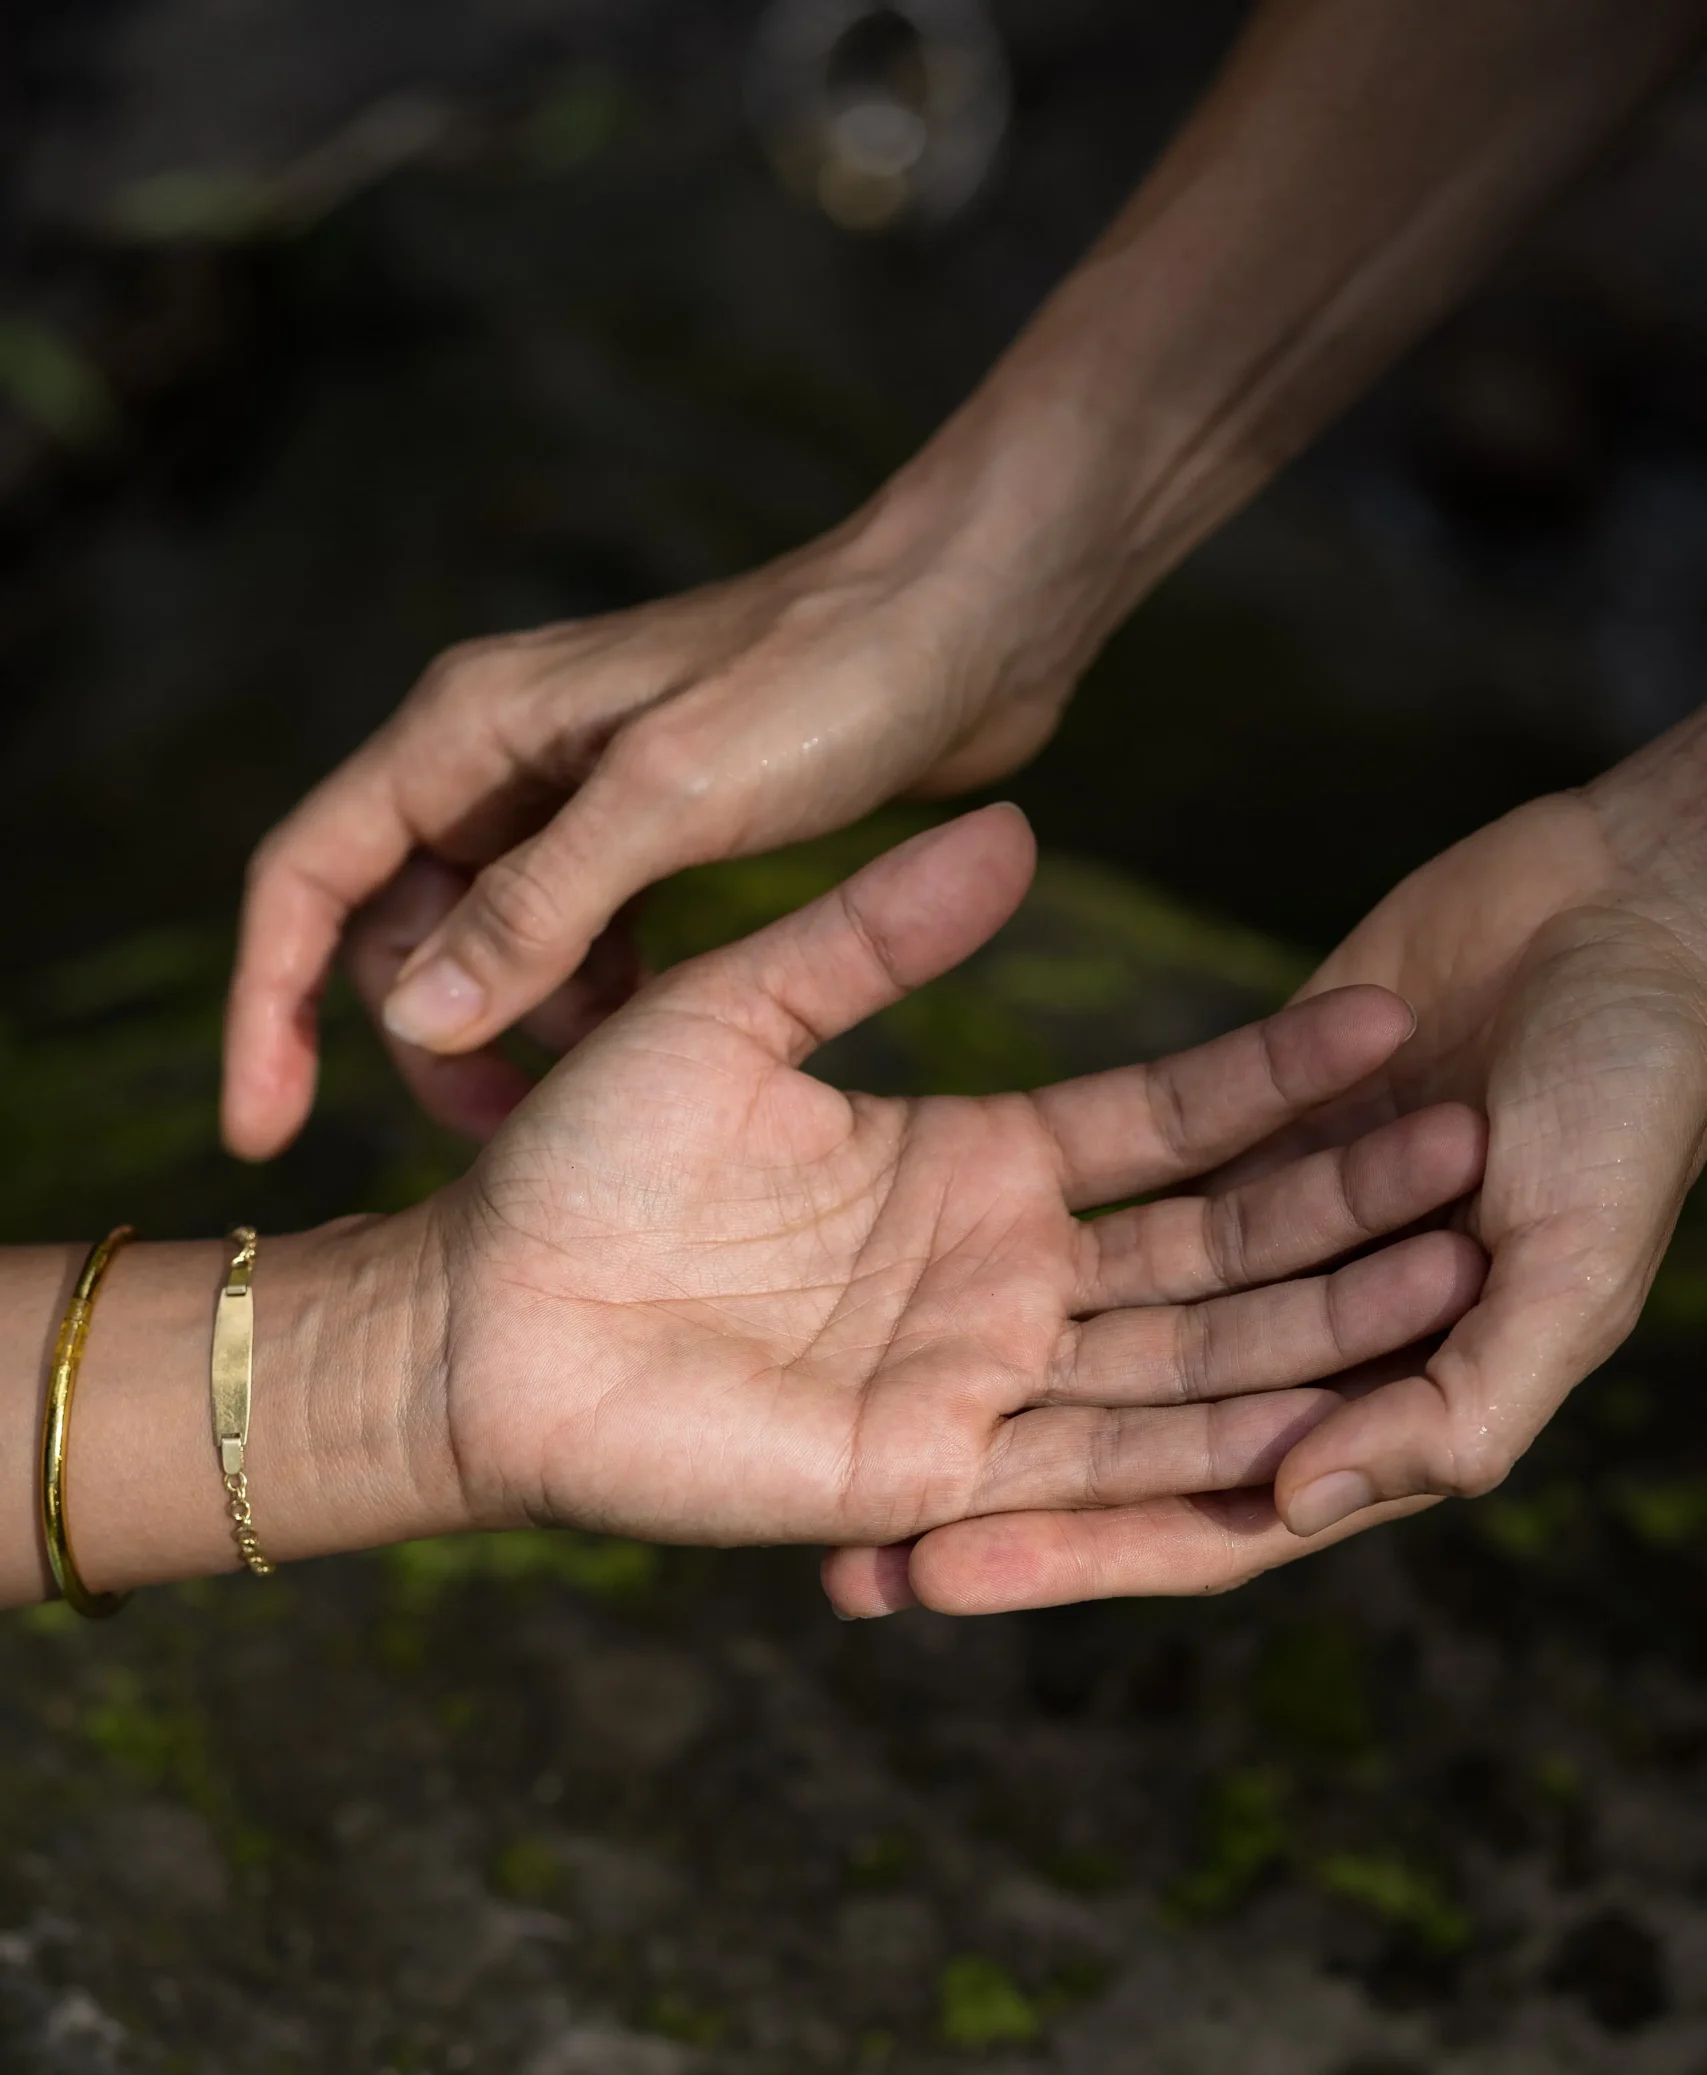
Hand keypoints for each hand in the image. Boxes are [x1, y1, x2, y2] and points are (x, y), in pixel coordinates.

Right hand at [221, 433, 1124, 1162]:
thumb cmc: (832, 679)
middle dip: (422, 1036)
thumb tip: (414, 1014)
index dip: (269, 1007)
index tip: (261, 1130)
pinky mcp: (645, 830)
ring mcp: (571, 796)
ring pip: (485, 944)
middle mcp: (498, 758)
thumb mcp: (673, 798)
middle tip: (497, 1137)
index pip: (308, 876)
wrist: (972, 618)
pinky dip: (588, 1002)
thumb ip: (540, 906)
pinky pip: (572, 941)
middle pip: (390, 925)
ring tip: (594, 1096)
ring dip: (515, 1029)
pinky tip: (654, 1038)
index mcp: (468, 730)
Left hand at [421, 807, 1486, 1558]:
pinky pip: (1089, 1463)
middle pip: (1209, 1244)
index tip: (1388, 1015)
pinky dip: (1205, 1444)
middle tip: (1472, 1147)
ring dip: (1309, 1318)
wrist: (479, 1317)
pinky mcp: (934, 1477)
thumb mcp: (739, 1010)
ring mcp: (976, 1383)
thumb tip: (1016, 832)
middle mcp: (999, 1279)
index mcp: (973, 1165)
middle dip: (1338, 1204)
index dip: (1274, 1077)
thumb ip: (873, 934)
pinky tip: (1316, 1413)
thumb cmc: (583, 1161)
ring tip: (1445, 1265)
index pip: (1162, 1122)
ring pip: (1181, 1354)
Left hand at [858, 715, 1706, 1611]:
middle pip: (1117, 1447)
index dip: (1071, 1553)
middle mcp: (1301, 1340)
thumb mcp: (1577, 1269)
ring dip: (980, 1384)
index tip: (929, 1577)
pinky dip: (1016, 1219)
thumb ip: (1464, 1405)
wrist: (1642, 910)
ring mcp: (1256, 1239)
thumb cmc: (1644, 1099)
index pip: (1198, 1510)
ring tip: (835, 1420)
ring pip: (1092, 1332)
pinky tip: (900, 1241)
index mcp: (1385, 1400)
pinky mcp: (1230, 1132)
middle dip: (993, 1501)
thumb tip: (1295, 1499)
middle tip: (845, 1550)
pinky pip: (1102, 1185)